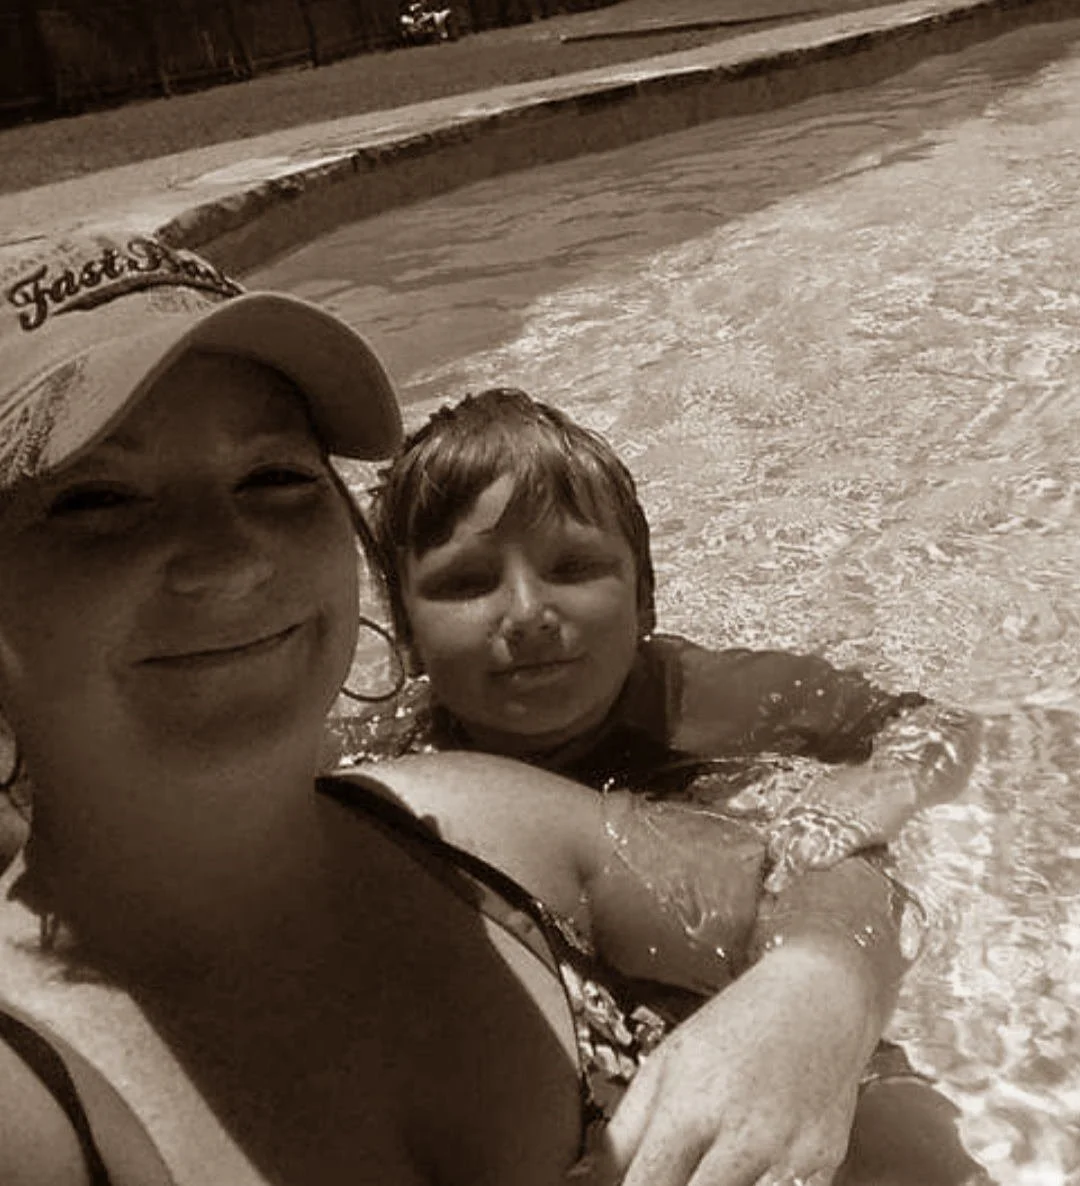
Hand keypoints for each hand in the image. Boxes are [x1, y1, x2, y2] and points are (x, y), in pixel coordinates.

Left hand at [570, 943, 874, 1185]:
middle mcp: (742, 1133)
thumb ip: (628, 1126)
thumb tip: (597, 1178)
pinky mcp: (825, 1165)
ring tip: (706, 1174)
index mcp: (692, 1102)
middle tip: (666, 1183)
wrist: (820, 999)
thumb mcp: (668, 1059)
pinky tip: (745, 1174)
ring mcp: (789, 1154)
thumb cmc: (737, 1025)